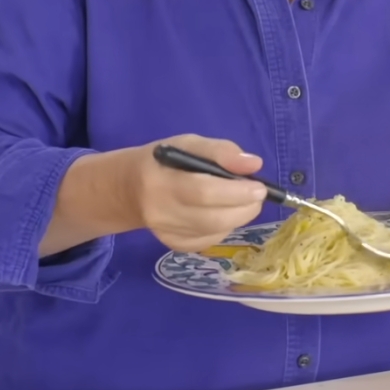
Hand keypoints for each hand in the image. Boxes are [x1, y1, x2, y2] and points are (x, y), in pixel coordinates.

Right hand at [125, 134, 266, 252]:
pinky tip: (225, 214)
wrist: (129, 189)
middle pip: (212, 218)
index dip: (237, 192)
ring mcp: (166, 233)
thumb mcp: (189, 143)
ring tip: (245, 201)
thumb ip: (221, 151)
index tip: (259, 187)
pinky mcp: (173, 245)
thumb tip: (254, 165)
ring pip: (214, 232)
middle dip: (245, 207)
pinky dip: (226, 227)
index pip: (203, 192)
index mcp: (161, 181)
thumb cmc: (165, 161)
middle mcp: (160, 212)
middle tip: (258, 194)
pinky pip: (209, 240)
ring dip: (239, 217)